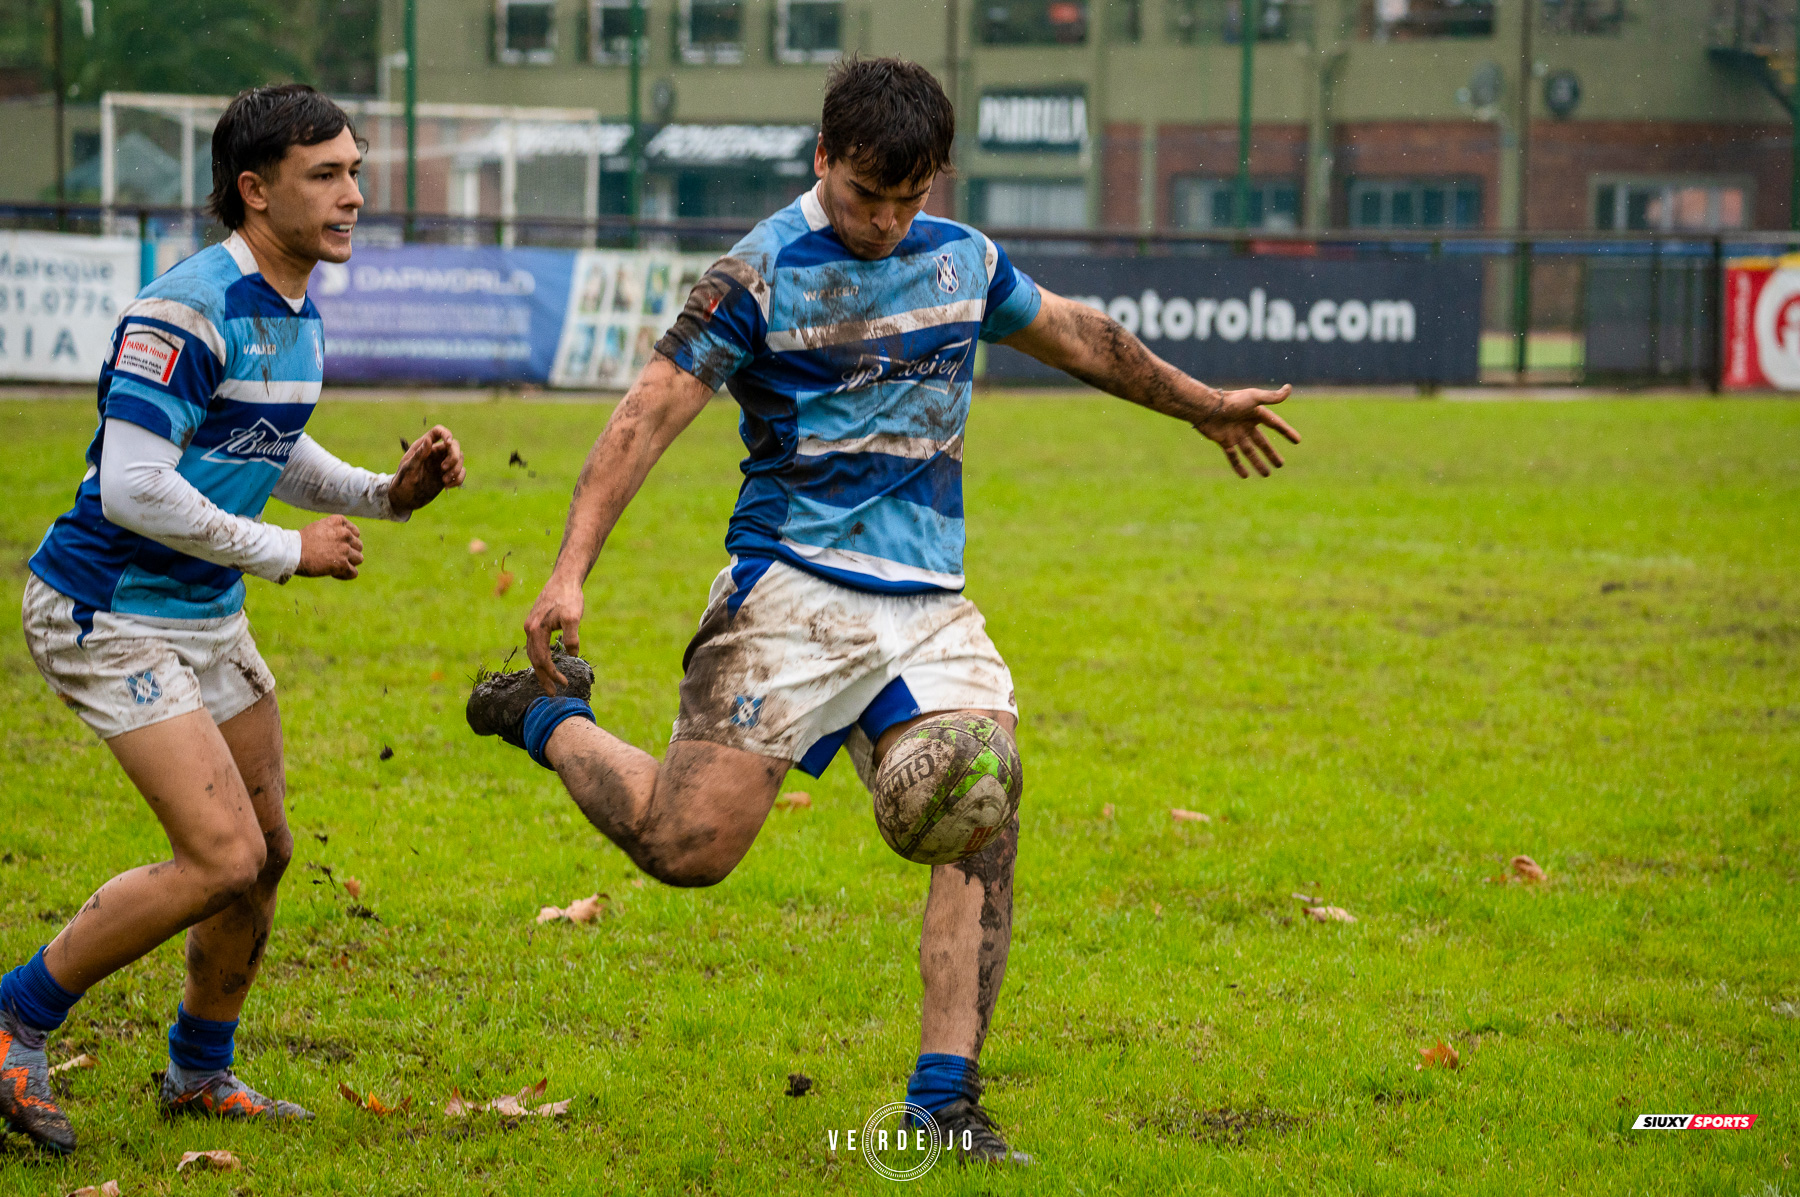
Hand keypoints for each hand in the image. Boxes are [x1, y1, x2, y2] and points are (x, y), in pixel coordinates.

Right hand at [297, 515, 362, 578]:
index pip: (355, 533)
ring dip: (349, 563)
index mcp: (338, 522)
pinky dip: (345, 575)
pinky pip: (353, 573)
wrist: (291, 552)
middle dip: (349, 552)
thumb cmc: (301, 541)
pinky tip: (334, 574)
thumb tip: (348, 538)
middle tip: (334, 557)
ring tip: (334, 565)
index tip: (336, 546)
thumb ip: (334, 530)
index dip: (348, 541)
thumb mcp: (319, 527)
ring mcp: (344, 549)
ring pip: (359, 559)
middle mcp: (344, 534)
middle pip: (358, 546)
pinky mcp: (342, 564)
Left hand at [390, 425, 465, 513]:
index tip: (448, 443)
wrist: (405, 499)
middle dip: (454, 456)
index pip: (438, 432)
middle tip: (444, 469)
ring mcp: (442, 464)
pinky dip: (458, 478)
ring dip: (456, 470)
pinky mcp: (448, 475)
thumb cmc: (402, 482)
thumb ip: (419, 455)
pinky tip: (447, 486)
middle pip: (454, 445)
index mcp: (424, 447)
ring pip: (460, 458)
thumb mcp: (409, 469)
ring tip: (444, 481)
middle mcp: (435, 453)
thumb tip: (428, 440)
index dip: (446, 434)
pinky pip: (461, 472)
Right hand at [524, 573, 584, 694]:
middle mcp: (529, 629)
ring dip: (541, 669)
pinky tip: (548, 661)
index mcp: (535, 630)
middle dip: (543, 677)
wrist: (564, 578)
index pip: (542, 660)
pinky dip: (540, 657)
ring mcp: (531, 625)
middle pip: (534, 660)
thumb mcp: (573, 617)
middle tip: (553, 693)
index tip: (564, 684)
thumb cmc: (569, 596)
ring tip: (550, 681)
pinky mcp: (536, 621)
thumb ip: (571, 637)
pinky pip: (535, 645)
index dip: (552, 674)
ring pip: (533, 653)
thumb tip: (571, 655)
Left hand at [1186, 384, 1300, 477]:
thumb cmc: (1231, 401)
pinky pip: (1233, 456)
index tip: (1297, 441)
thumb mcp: (1254, 398)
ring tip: (1267, 475)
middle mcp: (1246, 424)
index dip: (1286, 432)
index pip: (1275, 425)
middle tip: (1280, 465)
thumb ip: (1272, 397)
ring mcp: (1235, 434)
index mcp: (1256, 413)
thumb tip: (1289, 388)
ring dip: (1258, 463)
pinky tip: (1245, 476)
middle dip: (1271, 454)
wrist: (1206, 408)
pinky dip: (1238, 466)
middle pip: (1262, 442)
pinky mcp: (1224, 441)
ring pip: (1249, 452)